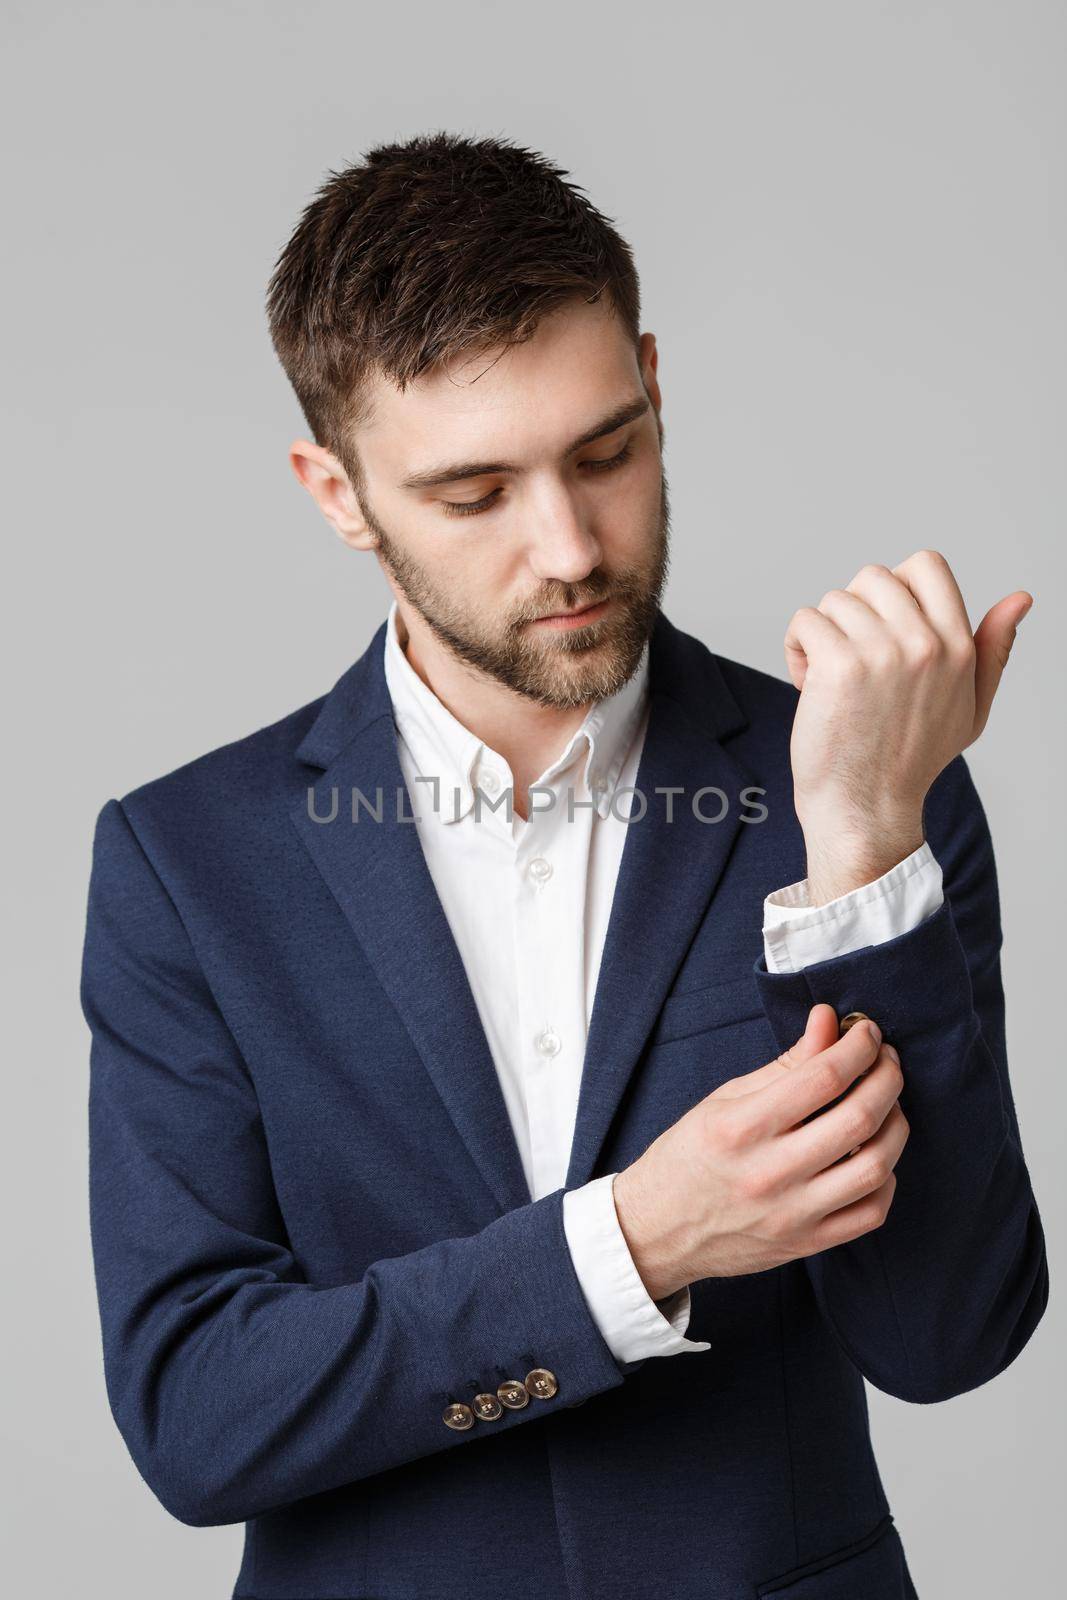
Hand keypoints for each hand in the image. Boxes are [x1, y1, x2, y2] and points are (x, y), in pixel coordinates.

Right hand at [611, 1005, 907, 1298]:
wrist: (658, 1229)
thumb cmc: (689, 1157)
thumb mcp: (725, 1099)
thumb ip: (786, 1063)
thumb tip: (829, 1021)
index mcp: (741, 1127)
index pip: (822, 1077)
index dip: (858, 1046)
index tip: (866, 1032)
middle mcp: (769, 1172)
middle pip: (857, 1117)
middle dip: (887, 1077)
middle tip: (886, 1059)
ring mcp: (792, 1214)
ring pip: (875, 1166)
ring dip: (896, 1124)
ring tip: (887, 1103)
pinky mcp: (807, 1244)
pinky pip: (871, 1212)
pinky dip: (886, 1178)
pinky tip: (875, 1154)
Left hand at [783, 550, 1031, 903]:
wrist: (866, 809)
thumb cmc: (911, 760)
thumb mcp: (970, 707)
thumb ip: (993, 649)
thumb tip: (1020, 598)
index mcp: (958, 646)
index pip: (926, 564)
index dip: (893, 588)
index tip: (880, 629)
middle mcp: (925, 643)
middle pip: (872, 576)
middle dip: (853, 613)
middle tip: (852, 660)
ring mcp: (882, 652)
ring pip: (833, 599)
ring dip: (823, 635)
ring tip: (830, 680)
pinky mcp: (839, 665)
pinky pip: (804, 621)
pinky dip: (797, 650)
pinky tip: (809, 684)